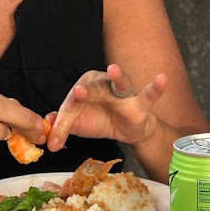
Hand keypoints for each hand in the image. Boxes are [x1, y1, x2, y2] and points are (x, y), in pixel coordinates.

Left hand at [46, 63, 166, 150]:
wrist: (125, 131)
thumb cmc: (101, 121)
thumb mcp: (79, 126)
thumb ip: (64, 127)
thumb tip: (47, 134)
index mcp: (85, 86)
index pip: (72, 103)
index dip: (63, 122)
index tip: (55, 141)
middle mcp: (103, 83)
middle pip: (93, 90)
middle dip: (85, 92)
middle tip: (77, 95)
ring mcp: (123, 92)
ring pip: (119, 84)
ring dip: (117, 76)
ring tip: (113, 69)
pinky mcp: (139, 103)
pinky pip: (148, 94)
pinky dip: (156, 88)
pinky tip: (162, 79)